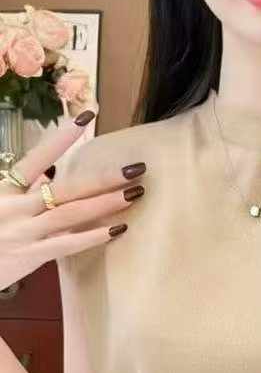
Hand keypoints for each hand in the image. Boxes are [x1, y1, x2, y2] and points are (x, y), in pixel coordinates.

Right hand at [0, 113, 146, 291]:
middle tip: (136, 167)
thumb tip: (50, 174)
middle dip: (103, 177)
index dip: (62, 137)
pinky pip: (67, 245)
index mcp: (4, 189)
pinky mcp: (29, 256)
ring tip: (135, 192)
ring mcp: (23, 232)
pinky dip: (93, 236)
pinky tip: (118, 229)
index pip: (36, 158)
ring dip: (105, 202)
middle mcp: (15, 207)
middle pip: (66, 187)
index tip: (88, 116)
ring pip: (71, 213)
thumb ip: (22, 189)